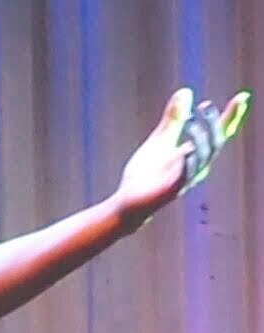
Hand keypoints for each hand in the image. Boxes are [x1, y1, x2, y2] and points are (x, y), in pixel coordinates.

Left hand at [114, 87, 250, 227]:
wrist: (129, 203)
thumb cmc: (146, 174)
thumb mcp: (160, 140)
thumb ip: (174, 118)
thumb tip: (186, 91)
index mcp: (197, 154)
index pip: (219, 133)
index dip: (231, 116)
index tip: (243, 97)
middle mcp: (197, 167)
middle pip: (216, 143)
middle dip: (215, 123)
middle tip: (205, 106)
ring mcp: (186, 179)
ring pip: (203, 157)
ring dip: (200, 137)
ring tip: (191, 119)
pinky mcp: (172, 190)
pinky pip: (186, 175)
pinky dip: (188, 161)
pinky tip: (187, 148)